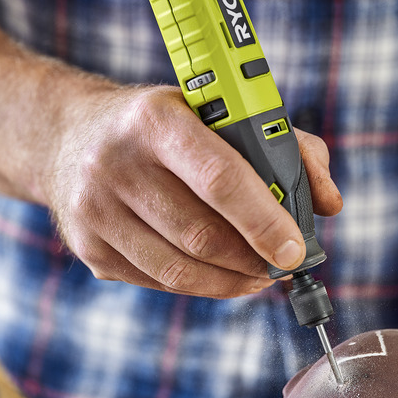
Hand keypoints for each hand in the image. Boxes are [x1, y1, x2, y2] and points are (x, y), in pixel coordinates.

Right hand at [46, 85, 341, 297]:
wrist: (69, 136)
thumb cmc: (163, 124)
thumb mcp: (217, 112)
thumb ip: (286, 146)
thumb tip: (328, 204)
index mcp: (155, 119)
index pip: (219, 178)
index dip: (263, 220)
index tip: (296, 250)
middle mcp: (115, 164)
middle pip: (201, 235)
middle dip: (254, 259)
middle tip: (283, 264)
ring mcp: (94, 210)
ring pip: (180, 270)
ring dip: (231, 280)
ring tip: (259, 274)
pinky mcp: (88, 247)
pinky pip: (158, 281)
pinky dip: (199, 284)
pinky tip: (219, 274)